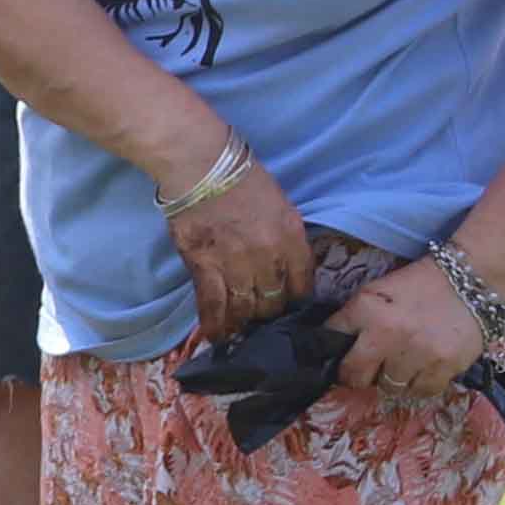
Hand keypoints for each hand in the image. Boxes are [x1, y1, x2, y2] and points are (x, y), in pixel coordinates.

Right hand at [164, 159, 315, 340]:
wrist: (202, 165)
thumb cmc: (242, 178)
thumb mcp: (281, 206)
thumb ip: (286, 238)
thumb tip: (285, 266)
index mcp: (292, 238)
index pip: (303, 285)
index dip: (296, 302)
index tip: (289, 307)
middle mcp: (269, 257)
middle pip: (274, 303)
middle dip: (269, 314)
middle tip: (261, 320)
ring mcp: (237, 266)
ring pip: (246, 310)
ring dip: (244, 323)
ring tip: (242, 332)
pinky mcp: (205, 268)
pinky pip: (213, 306)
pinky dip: (215, 326)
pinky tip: (217, 339)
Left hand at [335, 256, 495, 403]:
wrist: (472, 281)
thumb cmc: (421, 284)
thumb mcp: (378, 290)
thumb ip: (354, 317)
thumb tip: (335, 345)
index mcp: (367, 309)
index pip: (333, 337)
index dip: (336, 348)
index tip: (343, 354)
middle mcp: (388, 334)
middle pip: (355, 376)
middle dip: (359, 373)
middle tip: (371, 366)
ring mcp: (417, 354)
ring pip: (389, 387)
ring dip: (394, 377)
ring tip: (406, 359)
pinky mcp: (444, 368)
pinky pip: (420, 391)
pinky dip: (420, 382)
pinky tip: (426, 364)